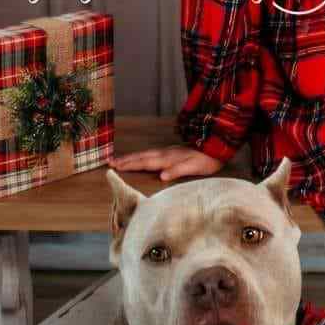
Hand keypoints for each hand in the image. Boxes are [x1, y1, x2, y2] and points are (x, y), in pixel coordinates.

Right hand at [106, 146, 225, 183]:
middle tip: (109, 162)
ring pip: (144, 155)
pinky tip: (139, 158)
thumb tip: (162, 176)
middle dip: (125, 160)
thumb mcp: (193, 167)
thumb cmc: (205, 161)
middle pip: (141, 157)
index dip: (130, 165)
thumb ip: (177, 170)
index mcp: (167, 159)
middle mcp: (164, 154)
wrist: (216, 148)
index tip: (115, 166)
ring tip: (118, 160)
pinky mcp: (170, 153)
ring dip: (130, 157)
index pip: (144, 162)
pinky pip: (150, 155)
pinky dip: (140, 157)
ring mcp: (167, 152)